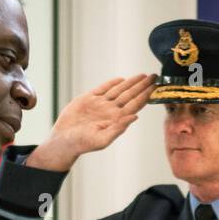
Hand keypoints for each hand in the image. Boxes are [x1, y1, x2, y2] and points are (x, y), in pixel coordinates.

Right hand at [25, 74, 155, 170]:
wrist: (63, 140)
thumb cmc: (82, 143)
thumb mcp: (102, 139)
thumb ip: (119, 128)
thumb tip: (135, 116)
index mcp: (117, 119)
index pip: (136, 104)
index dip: (146, 95)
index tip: (155, 86)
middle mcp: (111, 110)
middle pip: (130, 95)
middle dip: (142, 85)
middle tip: (154, 76)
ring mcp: (100, 104)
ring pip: (119, 90)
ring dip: (131, 82)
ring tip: (142, 76)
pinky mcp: (88, 99)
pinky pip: (103, 89)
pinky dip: (112, 83)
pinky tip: (121, 80)